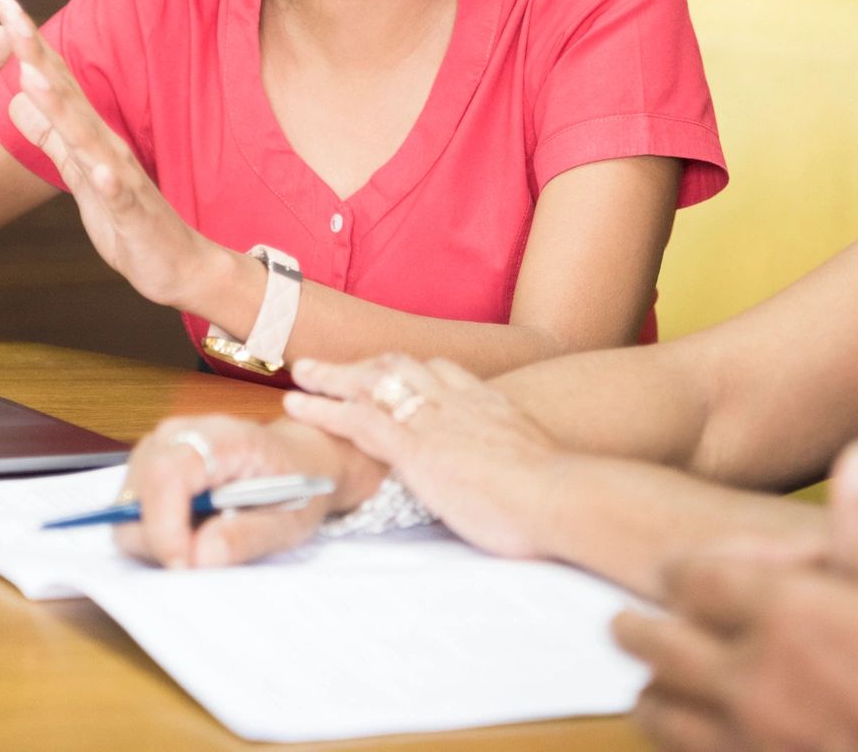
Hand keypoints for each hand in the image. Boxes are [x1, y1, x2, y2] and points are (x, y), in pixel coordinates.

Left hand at [0, 0, 226, 309]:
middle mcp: (106, 145)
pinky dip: (107, 179)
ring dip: (61, 104)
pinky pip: (117, 194)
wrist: (177, 265)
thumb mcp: (78, 175)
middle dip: (36, 53)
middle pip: (66, 92)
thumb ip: (51, 138)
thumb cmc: (128, 221)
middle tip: (9, 12)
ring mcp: (121, 176)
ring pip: (86, 136)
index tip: (2, 4)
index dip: (27, 44)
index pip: (54, 80)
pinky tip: (94, 167)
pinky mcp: (133, 212)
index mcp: (89, 136)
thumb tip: (17, 100)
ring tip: (31, 73)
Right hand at [111, 415, 376, 568]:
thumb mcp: (289, 520)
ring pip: (128, 506)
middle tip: (198, 561)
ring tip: (203, 538)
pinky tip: (192, 529)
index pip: (168, 474)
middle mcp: (180, 433)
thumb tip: (198, 557)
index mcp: (222, 437)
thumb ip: (246, 537)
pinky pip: (134, 508)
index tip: (182, 565)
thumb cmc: (297, 485)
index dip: (164, 526)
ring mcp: (160, 446)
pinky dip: (156, 531)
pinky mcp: (151, 463)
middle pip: (137, 494)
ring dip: (157, 538)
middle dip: (159, 541)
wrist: (300, 460)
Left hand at [283, 353, 563, 557]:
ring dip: (333, 374)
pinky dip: (323, 408)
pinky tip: (297, 405)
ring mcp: (432, 419)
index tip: (393, 372)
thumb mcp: (535, 466)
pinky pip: (356, 417)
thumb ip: (511, 464)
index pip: (442, 372)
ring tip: (302, 372)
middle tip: (335, 364)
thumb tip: (509, 481)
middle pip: (402, 365)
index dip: (412, 371)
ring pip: (371, 382)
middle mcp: (457, 400)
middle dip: (365, 363)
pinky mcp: (412, 446)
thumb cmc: (559, 495)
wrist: (559, 495)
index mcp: (488, 403)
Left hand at [618, 441, 857, 751]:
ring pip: (661, 715)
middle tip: (638, 617)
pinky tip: (713, 745)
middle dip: (649, 624)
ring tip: (661, 683)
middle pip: (656, 643)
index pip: (695, 573)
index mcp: (785, 615)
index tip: (692, 567)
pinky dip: (690, 750)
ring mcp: (752, 749)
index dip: (694, 565)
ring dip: (658, 692)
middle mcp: (750, 683)